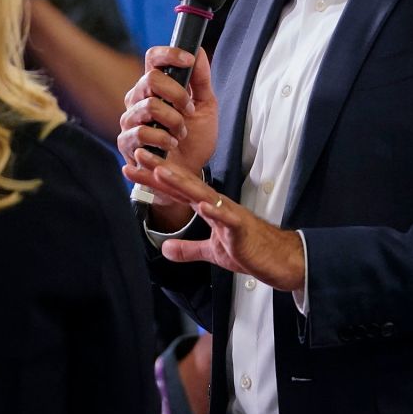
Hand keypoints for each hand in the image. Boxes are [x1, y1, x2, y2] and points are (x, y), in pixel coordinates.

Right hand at [118, 47, 217, 222]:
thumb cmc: (194, 140)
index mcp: (156, 86)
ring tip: (181, 133)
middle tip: (189, 110)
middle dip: (177, 94)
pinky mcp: (126, 141)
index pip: (153, 58)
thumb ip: (201, 80)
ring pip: (149, 106)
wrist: (188, 173)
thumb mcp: (206, 107)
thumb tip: (199, 52)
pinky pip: (141, 132)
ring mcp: (130, 119)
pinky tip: (170, 146)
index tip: (188, 60)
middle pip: (150, 78)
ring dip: (174, 121)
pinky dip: (163, 139)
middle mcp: (139, 98)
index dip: (169, 54)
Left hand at [127, 150, 304, 291]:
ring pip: (203, 194)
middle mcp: (216, 205)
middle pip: (184, 184)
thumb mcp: (212, 252)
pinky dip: (216, 211)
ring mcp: (229, 215)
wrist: (281, 259)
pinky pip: (228, 219)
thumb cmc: (250, 250)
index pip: (175, 190)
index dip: (152, 179)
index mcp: (208, 207)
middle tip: (138, 153)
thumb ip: (188, 249)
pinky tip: (204, 205)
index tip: (131, 166)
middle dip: (160, 169)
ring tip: (162, 172)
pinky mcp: (242, 229)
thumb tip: (165, 249)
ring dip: (183, 183)